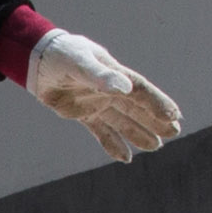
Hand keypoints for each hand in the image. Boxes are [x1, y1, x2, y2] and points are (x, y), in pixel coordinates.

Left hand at [27, 28, 181, 158]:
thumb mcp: (79, 62)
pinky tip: (125, 158)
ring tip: (156, 146)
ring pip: (123, 121)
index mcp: (114, 75)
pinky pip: (102, 131)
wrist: (37, 60)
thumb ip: (100, 76)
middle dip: (155, 121)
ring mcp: (97, 102)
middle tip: (175, 133)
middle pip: (138, 108)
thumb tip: (125, 89)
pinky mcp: (83, 114)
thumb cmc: (61, 54)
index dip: (158, 103)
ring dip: (139, 133)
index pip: (141, 91)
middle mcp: (110, 90)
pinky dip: (113, 144)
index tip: (173, 117)